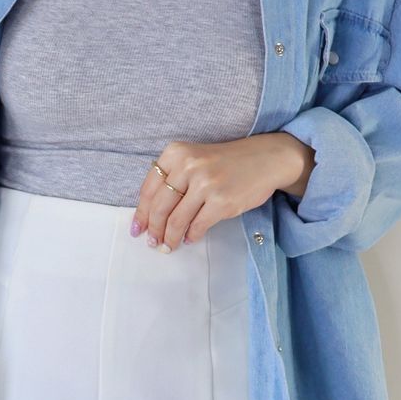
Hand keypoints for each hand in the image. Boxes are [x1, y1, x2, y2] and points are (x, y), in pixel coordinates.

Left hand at [131, 133, 315, 251]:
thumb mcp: (193, 158)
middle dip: (153, 229)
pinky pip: (197, 226)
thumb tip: (150, 214)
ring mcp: (205, 184)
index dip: (141, 213)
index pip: (149, 188)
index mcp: (176, 153)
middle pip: (159, 207)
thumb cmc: (224, 162)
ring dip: (169, 238)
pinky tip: (189, 239)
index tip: (137, 228)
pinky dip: (191, 236)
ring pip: (176, 220)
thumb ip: (171, 178)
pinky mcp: (222, 202)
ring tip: (168, 246)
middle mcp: (188, 166)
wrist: (264, 159)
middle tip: (152, 243)